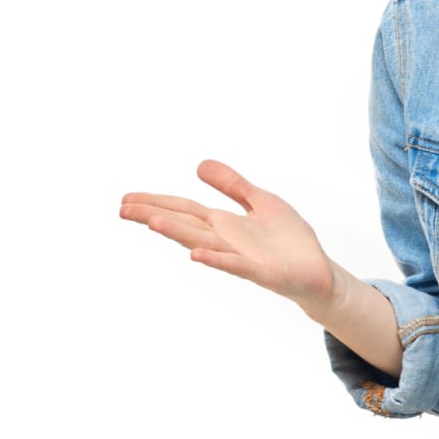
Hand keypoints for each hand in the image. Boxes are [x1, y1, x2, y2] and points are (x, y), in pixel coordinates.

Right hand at [118, 160, 337, 311]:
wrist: (317, 273)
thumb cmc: (289, 240)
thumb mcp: (260, 201)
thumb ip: (232, 185)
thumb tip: (198, 165)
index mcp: (225, 224)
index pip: (184, 209)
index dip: (156, 202)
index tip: (125, 199)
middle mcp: (226, 241)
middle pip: (185, 225)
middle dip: (154, 215)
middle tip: (121, 209)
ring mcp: (241, 257)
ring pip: (203, 243)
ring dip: (178, 233)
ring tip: (151, 221)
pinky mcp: (261, 271)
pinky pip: (235, 265)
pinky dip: (216, 260)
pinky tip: (196, 255)